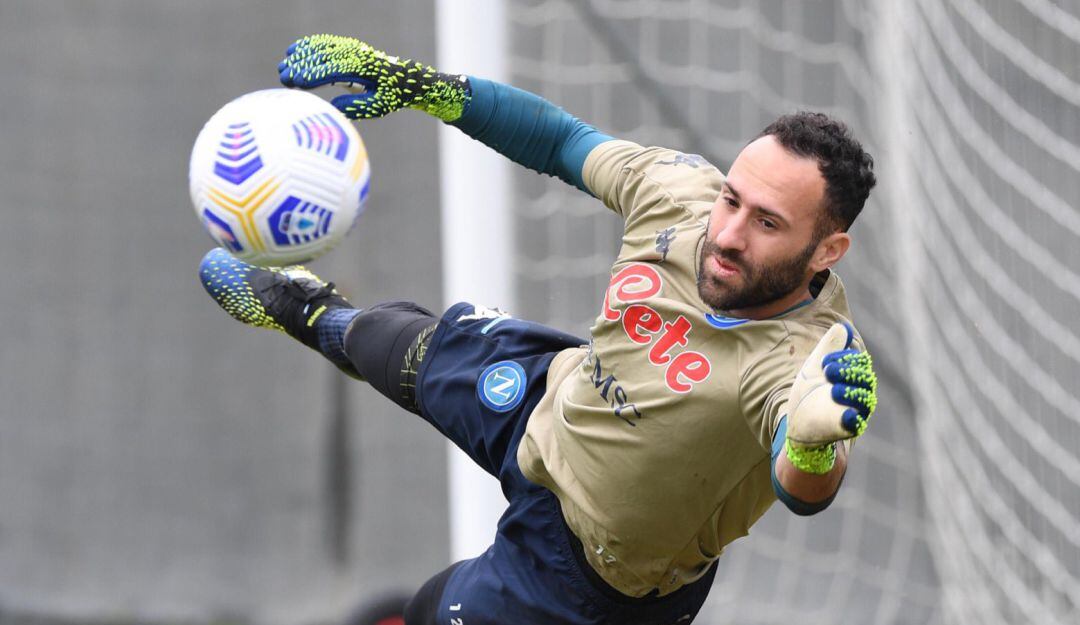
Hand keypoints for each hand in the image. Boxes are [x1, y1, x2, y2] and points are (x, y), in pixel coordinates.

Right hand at [278, 34, 469, 121]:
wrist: (405, 78)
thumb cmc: (391, 96)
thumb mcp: (378, 106)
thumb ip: (357, 107)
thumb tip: (333, 106)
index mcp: (366, 70)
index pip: (335, 70)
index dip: (315, 76)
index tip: (297, 83)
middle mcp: (358, 56)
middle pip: (324, 58)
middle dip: (301, 67)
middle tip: (282, 77)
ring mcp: (353, 49)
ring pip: (323, 48)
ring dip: (301, 55)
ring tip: (283, 66)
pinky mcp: (349, 47)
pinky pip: (326, 42)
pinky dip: (309, 45)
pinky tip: (293, 50)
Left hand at [785, 322, 876, 473]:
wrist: (797, 418)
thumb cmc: (811, 389)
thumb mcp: (816, 365)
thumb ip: (829, 346)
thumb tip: (842, 327)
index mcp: (854, 375)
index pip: (860, 362)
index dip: (844, 358)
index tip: (824, 361)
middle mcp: (860, 392)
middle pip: (865, 379)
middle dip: (847, 372)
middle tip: (827, 370)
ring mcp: (856, 411)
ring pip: (864, 400)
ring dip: (850, 393)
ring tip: (833, 390)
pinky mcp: (848, 428)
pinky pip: (857, 424)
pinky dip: (854, 419)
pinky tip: (848, 414)